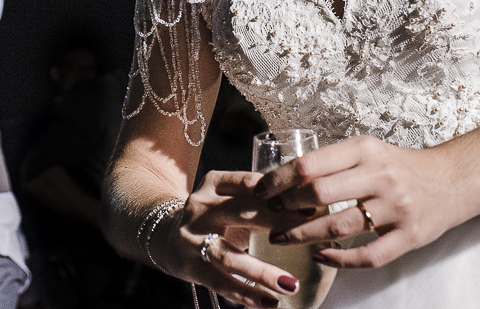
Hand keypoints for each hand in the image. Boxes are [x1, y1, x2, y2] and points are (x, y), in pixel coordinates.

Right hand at [153, 171, 305, 308]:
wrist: (168, 235)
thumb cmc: (214, 216)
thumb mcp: (229, 197)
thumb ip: (260, 199)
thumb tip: (311, 205)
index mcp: (213, 183)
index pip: (248, 184)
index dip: (279, 194)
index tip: (310, 207)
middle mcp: (200, 208)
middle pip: (239, 214)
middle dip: (276, 224)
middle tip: (307, 235)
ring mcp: (193, 239)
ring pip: (229, 256)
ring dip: (262, 272)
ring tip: (290, 284)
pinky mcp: (192, 267)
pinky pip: (221, 283)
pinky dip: (247, 295)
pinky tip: (270, 302)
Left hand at [254, 135, 461, 268]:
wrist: (452, 180)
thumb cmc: (399, 165)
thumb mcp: (367, 151)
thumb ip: (332, 163)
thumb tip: (283, 177)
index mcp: (365, 150)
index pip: (310, 165)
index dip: (279, 179)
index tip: (262, 189)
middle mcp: (381, 176)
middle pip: (320, 194)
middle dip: (287, 206)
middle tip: (270, 213)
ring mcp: (397, 208)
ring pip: (339, 227)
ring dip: (304, 235)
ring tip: (282, 237)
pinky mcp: (409, 237)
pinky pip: (369, 256)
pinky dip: (340, 260)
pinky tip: (321, 257)